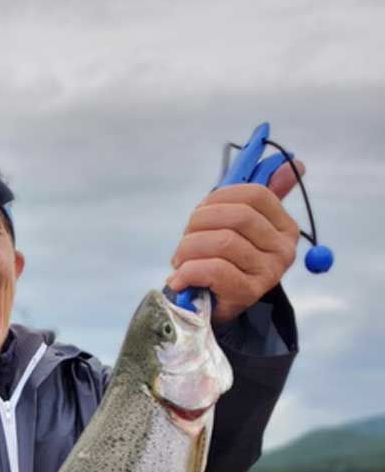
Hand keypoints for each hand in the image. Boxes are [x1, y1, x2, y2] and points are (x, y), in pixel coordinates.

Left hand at [166, 161, 303, 324]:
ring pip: (223, 242)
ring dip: (189, 249)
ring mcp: (269, 272)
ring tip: (180, 262)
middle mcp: (283, 249)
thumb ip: (260, 197)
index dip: (218, 198)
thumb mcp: (240, 229)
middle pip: (237, 217)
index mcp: (284, 228)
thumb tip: (293, 161)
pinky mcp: (248, 293)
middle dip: (199, 224)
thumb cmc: (225, 263)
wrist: (215, 309)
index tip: (199, 214)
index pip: (254, 194)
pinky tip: (179, 278)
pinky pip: (214, 269)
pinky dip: (189, 270)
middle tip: (184, 242)